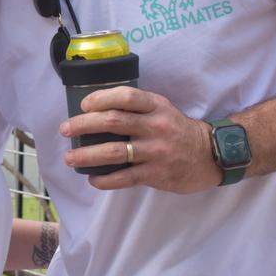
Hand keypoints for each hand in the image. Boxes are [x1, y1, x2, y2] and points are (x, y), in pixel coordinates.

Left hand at [59, 86, 219, 193]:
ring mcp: (156, 151)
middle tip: (65, 129)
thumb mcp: (162, 109)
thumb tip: (95, 110)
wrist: (209, 155)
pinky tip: (93, 179)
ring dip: (86, 155)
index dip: (100, 98)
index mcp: (156, 106)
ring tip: (70, 158)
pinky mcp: (156, 174)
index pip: (126, 96)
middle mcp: (155, 126)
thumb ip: (136, 107)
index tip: (83, 105)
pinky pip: (124, 178)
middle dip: (83, 125)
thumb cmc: (176, 129)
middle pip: (113, 122)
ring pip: (114, 152)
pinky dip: (105, 179)